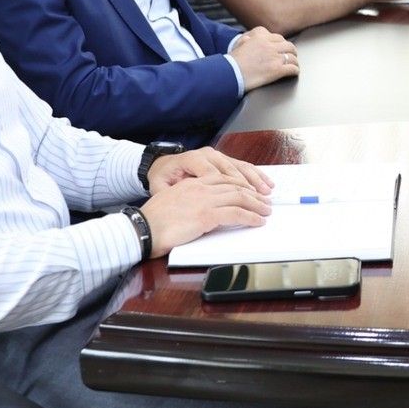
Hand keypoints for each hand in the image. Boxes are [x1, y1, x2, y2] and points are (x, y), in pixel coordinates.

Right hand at [141, 172, 273, 256]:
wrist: (142, 229)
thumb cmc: (153, 221)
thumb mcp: (173, 202)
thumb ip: (190, 199)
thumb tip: (204, 210)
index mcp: (192, 183)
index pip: (223, 178)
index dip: (241, 183)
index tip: (251, 190)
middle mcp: (200, 187)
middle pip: (235, 186)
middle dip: (253, 193)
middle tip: (265, 200)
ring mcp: (204, 200)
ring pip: (240, 197)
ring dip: (257, 205)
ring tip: (266, 211)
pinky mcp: (206, 215)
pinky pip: (236, 214)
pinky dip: (251, 217)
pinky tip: (258, 221)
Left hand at [146, 146, 272, 193]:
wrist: (164, 166)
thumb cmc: (163, 178)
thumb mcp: (160, 186)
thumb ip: (170, 193)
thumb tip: (181, 201)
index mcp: (190, 159)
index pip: (212, 174)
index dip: (226, 188)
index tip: (236, 202)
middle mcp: (206, 154)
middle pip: (230, 170)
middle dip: (246, 186)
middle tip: (258, 200)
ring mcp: (216, 155)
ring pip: (239, 167)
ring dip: (254, 180)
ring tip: (266, 192)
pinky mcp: (223, 159)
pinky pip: (242, 166)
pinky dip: (255, 175)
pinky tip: (265, 182)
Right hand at [230, 27, 298, 87]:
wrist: (229, 73)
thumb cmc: (232, 62)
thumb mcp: (239, 45)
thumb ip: (246, 40)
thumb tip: (247, 39)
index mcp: (260, 37)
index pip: (278, 37)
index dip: (282, 43)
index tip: (282, 47)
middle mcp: (269, 45)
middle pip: (288, 46)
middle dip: (291, 51)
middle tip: (291, 56)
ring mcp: (274, 57)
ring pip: (292, 57)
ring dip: (295, 61)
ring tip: (294, 65)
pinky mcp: (277, 70)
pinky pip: (292, 68)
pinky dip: (295, 71)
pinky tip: (294, 73)